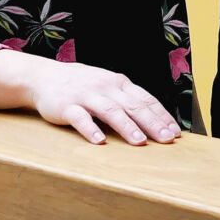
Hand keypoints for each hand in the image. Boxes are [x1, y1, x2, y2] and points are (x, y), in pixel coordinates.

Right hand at [0, 49, 180, 145]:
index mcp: (119, 83)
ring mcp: (86, 95)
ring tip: (139, 142)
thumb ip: (128, 99)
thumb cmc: (83, 85)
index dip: (162, 115)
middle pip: (133, 106)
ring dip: (127, 126)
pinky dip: (90, 129)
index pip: (146, 99)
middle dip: (152, 123)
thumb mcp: (108, 86)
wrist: (44, 76)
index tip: (175, 132)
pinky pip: (80, 118)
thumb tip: (156, 119)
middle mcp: (106, 87)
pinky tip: (99, 141)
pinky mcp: (67, 106)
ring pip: (110, 111)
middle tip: (166, 139)